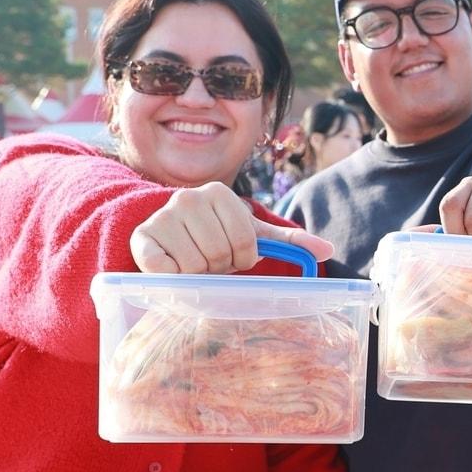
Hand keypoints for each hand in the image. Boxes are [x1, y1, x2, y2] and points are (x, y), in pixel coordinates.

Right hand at [130, 182, 333, 274]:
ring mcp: (162, 217)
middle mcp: (188, 198)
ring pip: (196, 266)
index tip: (232, 253)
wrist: (167, 238)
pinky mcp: (143, 239)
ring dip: (198, 274)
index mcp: (218, 193)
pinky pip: (166, 271)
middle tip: (210, 260)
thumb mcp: (251, 234)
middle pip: (220, 255)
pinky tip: (173, 267)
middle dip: (219, 266)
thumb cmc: (214, 236)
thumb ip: (289, 241)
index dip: (242, 258)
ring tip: (192, 262)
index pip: (246, 243)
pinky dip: (173, 278)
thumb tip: (328, 250)